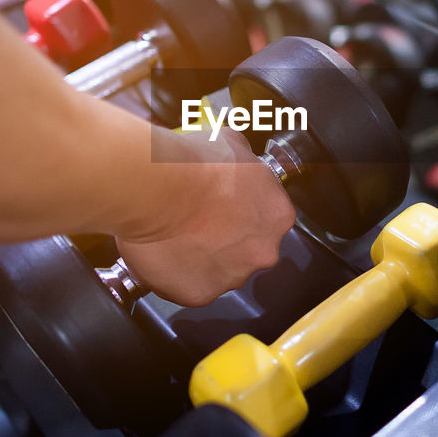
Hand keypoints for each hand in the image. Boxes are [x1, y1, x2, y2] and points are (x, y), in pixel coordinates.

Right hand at [114, 128, 295, 306]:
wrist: (160, 188)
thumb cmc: (194, 165)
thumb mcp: (232, 143)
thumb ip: (245, 160)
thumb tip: (240, 157)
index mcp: (278, 215)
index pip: (267, 219)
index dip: (243, 212)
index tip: (225, 207)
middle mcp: (262, 251)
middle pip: (248, 250)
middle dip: (226, 239)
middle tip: (199, 222)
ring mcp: (232, 276)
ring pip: (220, 271)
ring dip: (203, 258)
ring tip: (177, 235)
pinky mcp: (201, 294)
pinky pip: (191, 287)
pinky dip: (178, 275)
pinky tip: (166, 253)